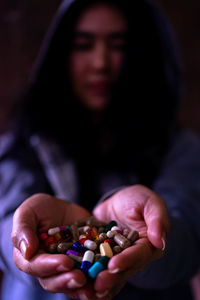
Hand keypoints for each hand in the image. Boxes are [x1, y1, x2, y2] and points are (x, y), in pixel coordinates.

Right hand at [11, 193, 96, 298]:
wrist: (60, 208)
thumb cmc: (40, 209)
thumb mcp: (28, 212)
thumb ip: (23, 229)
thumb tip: (26, 251)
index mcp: (29, 257)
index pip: (36, 266)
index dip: (50, 266)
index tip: (65, 262)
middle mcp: (47, 267)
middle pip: (53, 281)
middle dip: (67, 281)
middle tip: (80, 278)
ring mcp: (66, 268)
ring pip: (70, 283)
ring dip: (81, 288)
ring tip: (93, 286)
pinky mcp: (82, 264)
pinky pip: (87, 275)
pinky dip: (95, 279)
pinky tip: (105, 278)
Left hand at [92, 184, 170, 298]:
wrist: (120, 200)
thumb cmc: (139, 199)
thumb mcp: (151, 203)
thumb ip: (157, 219)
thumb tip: (160, 241)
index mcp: (148, 245)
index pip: (139, 255)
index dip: (127, 261)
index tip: (113, 265)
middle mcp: (134, 256)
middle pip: (123, 269)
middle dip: (111, 277)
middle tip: (97, 283)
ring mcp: (117, 258)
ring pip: (109, 273)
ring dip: (99, 281)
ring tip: (87, 290)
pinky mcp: (102, 255)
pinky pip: (96, 266)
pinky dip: (88, 274)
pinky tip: (77, 281)